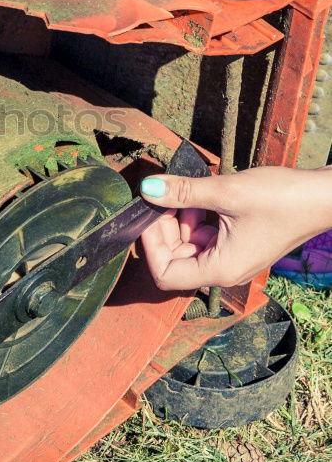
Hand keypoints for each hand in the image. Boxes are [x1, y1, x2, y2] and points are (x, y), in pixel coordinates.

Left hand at [138, 166, 331, 290]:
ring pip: (189, 244)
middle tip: (166, 195)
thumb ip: (183, 192)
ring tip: (190, 193)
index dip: (150, 246)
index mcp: (220, 269)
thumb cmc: (282, 199)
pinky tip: (204, 196)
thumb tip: (147, 187)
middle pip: (174, 258)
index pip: (165, 274)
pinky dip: (198, 217)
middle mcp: (224, 271)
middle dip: (165, 227)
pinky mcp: (238, 244)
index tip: (149, 215)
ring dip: (182, 219)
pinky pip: (206, 236)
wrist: (323, 197)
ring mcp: (232, 258)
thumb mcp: (225, 192)